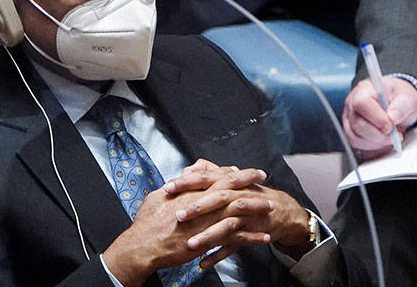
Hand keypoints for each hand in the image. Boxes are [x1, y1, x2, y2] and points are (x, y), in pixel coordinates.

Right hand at [102, 163, 271, 286]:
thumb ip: (173, 187)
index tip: (242, 170)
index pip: (217, 176)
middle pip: (234, 187)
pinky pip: (239, 237)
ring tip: (271, 206)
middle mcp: (204, 203)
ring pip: (241, 210)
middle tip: (264, 176)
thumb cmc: (147, 223)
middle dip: (250, 181)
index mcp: (192, 191)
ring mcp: (210, 221)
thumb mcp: (157, 197)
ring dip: (258, 208)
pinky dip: (254, 237)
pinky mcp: (212, 239)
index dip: (232, 173)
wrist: (144, 245)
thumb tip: (179, 179)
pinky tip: (265, 237)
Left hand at [174, 179, 312, 264]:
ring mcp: (245, 217)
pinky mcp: (249, 234)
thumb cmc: (249, 194)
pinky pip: (234, 246)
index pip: (207, 178)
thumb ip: (210, 172)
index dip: (188, 182)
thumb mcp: (231, 179)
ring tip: (191, 245)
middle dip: (198, 208)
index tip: (168, 187)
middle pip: (217, 200)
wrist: (279, 210)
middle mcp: (238, 197)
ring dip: (209, 235)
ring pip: (226, 225)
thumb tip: (190, 167)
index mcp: (229, 182)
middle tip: (178, 216)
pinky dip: (219, 255)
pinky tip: (203, 263)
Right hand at [342, 77, 416, 159]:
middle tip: (394, 134)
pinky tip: (382, 140)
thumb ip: (401, 106)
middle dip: (378, 134)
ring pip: (355, 136)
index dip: (376, 118)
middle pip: (357, 124)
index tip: (390, 126)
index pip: (361, 104)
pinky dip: (370, 146)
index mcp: (365, 90)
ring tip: (390, 137)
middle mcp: (352, 103)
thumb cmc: (399, 97)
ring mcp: (349, 118)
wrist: (397, 103)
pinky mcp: (351, 130)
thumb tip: (393, 118)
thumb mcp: (407, 97)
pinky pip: (356, 143)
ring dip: (375, 142)